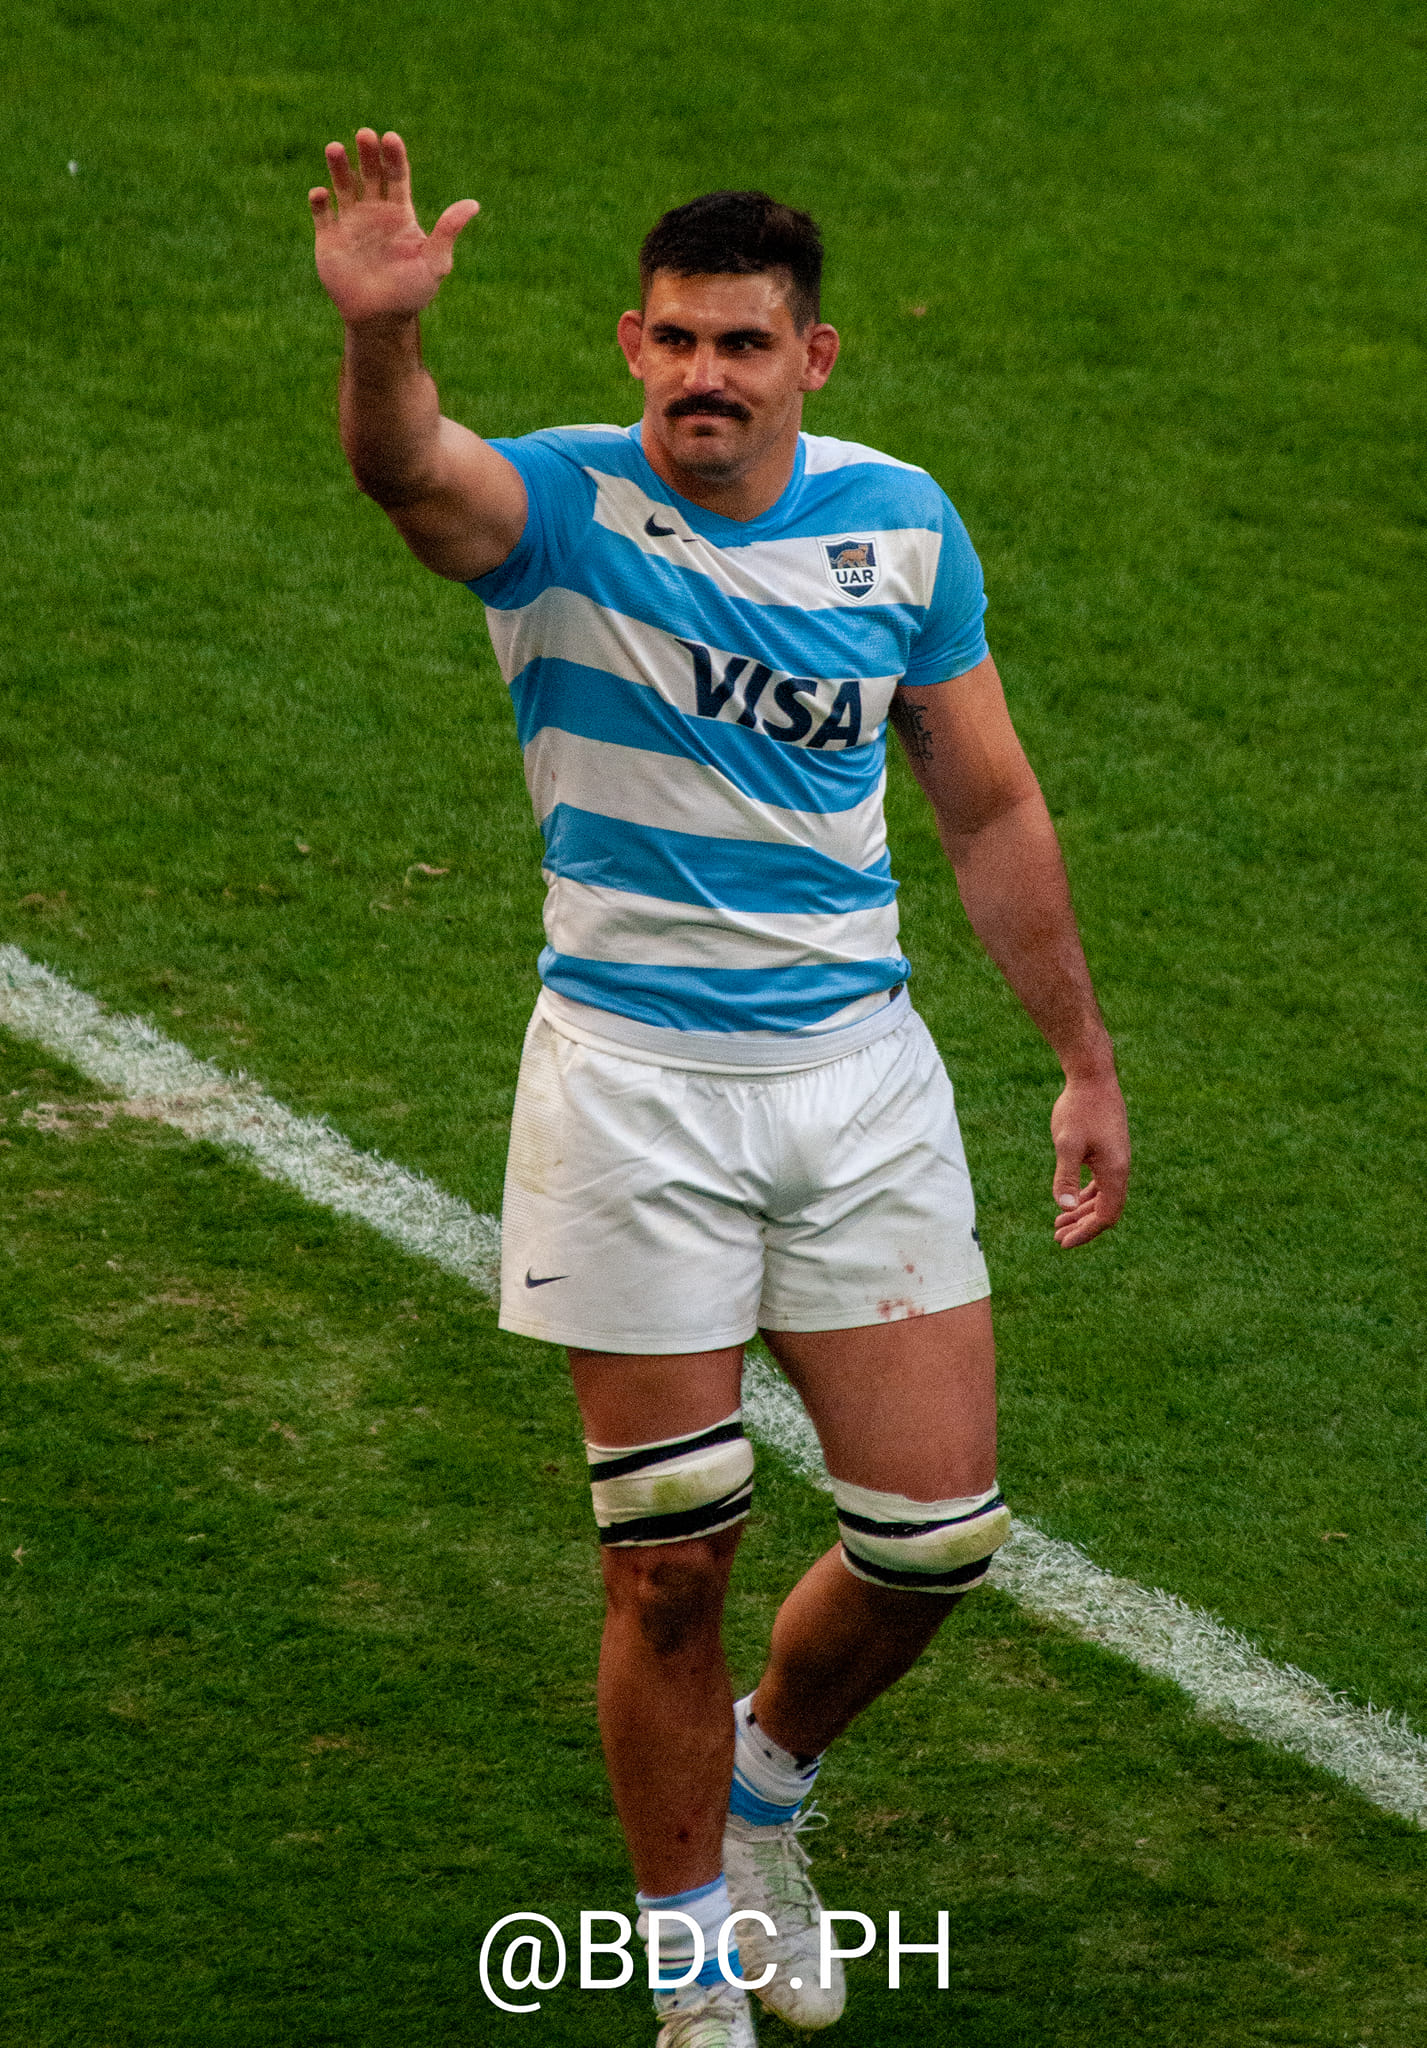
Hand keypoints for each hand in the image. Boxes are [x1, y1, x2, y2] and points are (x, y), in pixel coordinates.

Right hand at [310, 129, 478, 323]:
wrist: (381, 320)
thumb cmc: (411, 293)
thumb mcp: (435, 263)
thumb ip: (448, 231)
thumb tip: (474, 204)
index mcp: (399, 213)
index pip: (397, 175)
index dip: (394, 156)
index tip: (390, 139)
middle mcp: (374, 212)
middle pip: (370, 173)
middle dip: (367, 153)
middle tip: (365, 135)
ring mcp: (350, 223)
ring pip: (343, 185)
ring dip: (338, 167)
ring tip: (335, 148)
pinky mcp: (329, 239)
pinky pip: (321, 213)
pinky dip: (319, 201)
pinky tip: (321, 194)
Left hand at [1050, 1068, 1129, 1248]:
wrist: (1093, 1076)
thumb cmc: (1079, 1108)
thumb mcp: (1067, 1143)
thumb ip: (1065, 1175)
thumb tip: (1063, 1207)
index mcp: (1115, 1171)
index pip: (1106, 1216)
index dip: (1086, 1232)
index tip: (1063, 1242)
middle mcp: (1120, 1168)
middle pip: (1105, 1210)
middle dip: (1082, 1226)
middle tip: (1057, 1238)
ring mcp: (1116, 1159)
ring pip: (1102, 1196)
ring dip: (1082, 1211)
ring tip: (1058, 1223)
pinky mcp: (1109, 1150)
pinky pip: (1100, 1182)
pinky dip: (1085, 1195)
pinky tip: (1069, 1199)